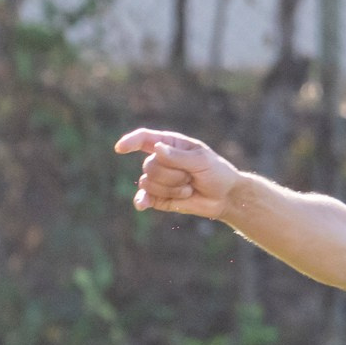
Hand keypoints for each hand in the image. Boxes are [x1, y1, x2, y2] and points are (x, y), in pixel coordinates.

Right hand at [114, 128, 240, 219]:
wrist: (225, 196)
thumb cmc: (216, 172)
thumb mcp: (201, 160)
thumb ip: (178, 156)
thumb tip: (156, 149)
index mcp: (170, 144)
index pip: (144, 139)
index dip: (131, 142)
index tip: (120, 148)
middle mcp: (160, 160)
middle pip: (150, 166)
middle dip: (172, 175)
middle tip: (192, 177)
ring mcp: (158, 179)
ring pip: (149, 183)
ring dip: (172, 188)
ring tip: (189, 187)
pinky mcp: (158, 197)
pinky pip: (144, 198)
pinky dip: (143, 201)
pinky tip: (142, 205)